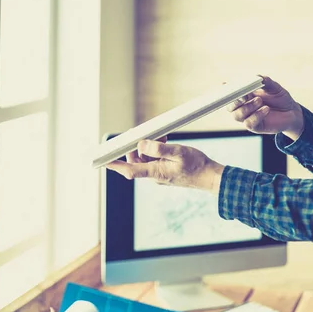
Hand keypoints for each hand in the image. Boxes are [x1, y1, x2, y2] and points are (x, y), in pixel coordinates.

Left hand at [106, 139, 224, 193]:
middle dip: (138, 146)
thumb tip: (141, 144)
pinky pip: (154, 159)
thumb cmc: (197, 165)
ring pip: (146, 158)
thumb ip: (158, 149)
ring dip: (150, 146)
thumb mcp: (178, 152)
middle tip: (146, 134)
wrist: (209, 177)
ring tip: (161, 137)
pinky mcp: (165, 172)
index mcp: (156, 172)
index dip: (115, 165)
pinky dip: (157, 150)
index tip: (103, 160)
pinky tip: (164, 142)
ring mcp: (160, 174)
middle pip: (137, 160)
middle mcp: (155, 175)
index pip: (130, 170)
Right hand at [227, 75, 303, 139]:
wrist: (292, 112)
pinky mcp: (255, 127)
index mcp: (245, 95)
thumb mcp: (274, 87)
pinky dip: (256, 115)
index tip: (226, 85)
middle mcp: (244, 107)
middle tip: (244, 96)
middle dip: (234, 101)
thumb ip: (265, 82)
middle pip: (229, 107)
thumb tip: (257, 77)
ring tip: (260, 101)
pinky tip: (266, 109)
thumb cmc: (280, 98)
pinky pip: (249, 123)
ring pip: (237, 115)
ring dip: (247, 107)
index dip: (226, 90)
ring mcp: (248, 117)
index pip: (230, 94)